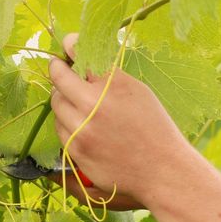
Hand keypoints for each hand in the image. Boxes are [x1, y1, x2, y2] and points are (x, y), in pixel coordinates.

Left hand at [48, 33, 193, 208]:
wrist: (164, 171)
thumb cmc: (155, 127)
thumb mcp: (137, 90)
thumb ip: (107, 73)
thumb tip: (78, 52)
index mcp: (110, 87)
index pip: (75, 59)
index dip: (67, 51)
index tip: (66, 50)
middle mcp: (91, 108)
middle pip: (58, 85)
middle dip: (62, 80)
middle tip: (72, 81)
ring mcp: (81, 133)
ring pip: (57, 110)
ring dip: (66, 105)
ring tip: (85, 111)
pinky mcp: (77, 154)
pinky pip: (62, 134)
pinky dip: (70, 128)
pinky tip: (88, 131)